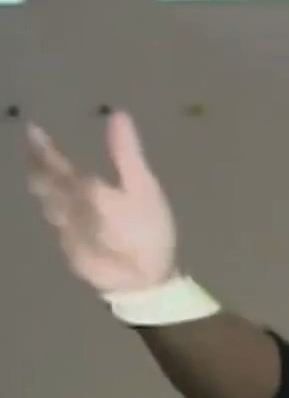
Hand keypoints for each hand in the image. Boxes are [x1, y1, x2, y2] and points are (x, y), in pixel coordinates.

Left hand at [24, 110, 177, 292]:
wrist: (141, 283)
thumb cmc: (148, 232)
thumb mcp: (145, 188)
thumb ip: (126, 153)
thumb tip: (115, 114)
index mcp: (84, 191)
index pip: (54, 165)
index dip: (42, 148)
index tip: (31, 130)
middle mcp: (67, 211)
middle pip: (43, 186)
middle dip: (35, 167)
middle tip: (31, 151)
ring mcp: (66, 235)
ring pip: (47, 207)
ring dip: (42, 189)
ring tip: (41, 177)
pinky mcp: (72, 254)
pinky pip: (58, 226)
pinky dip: (56, 213)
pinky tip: (62, 212)